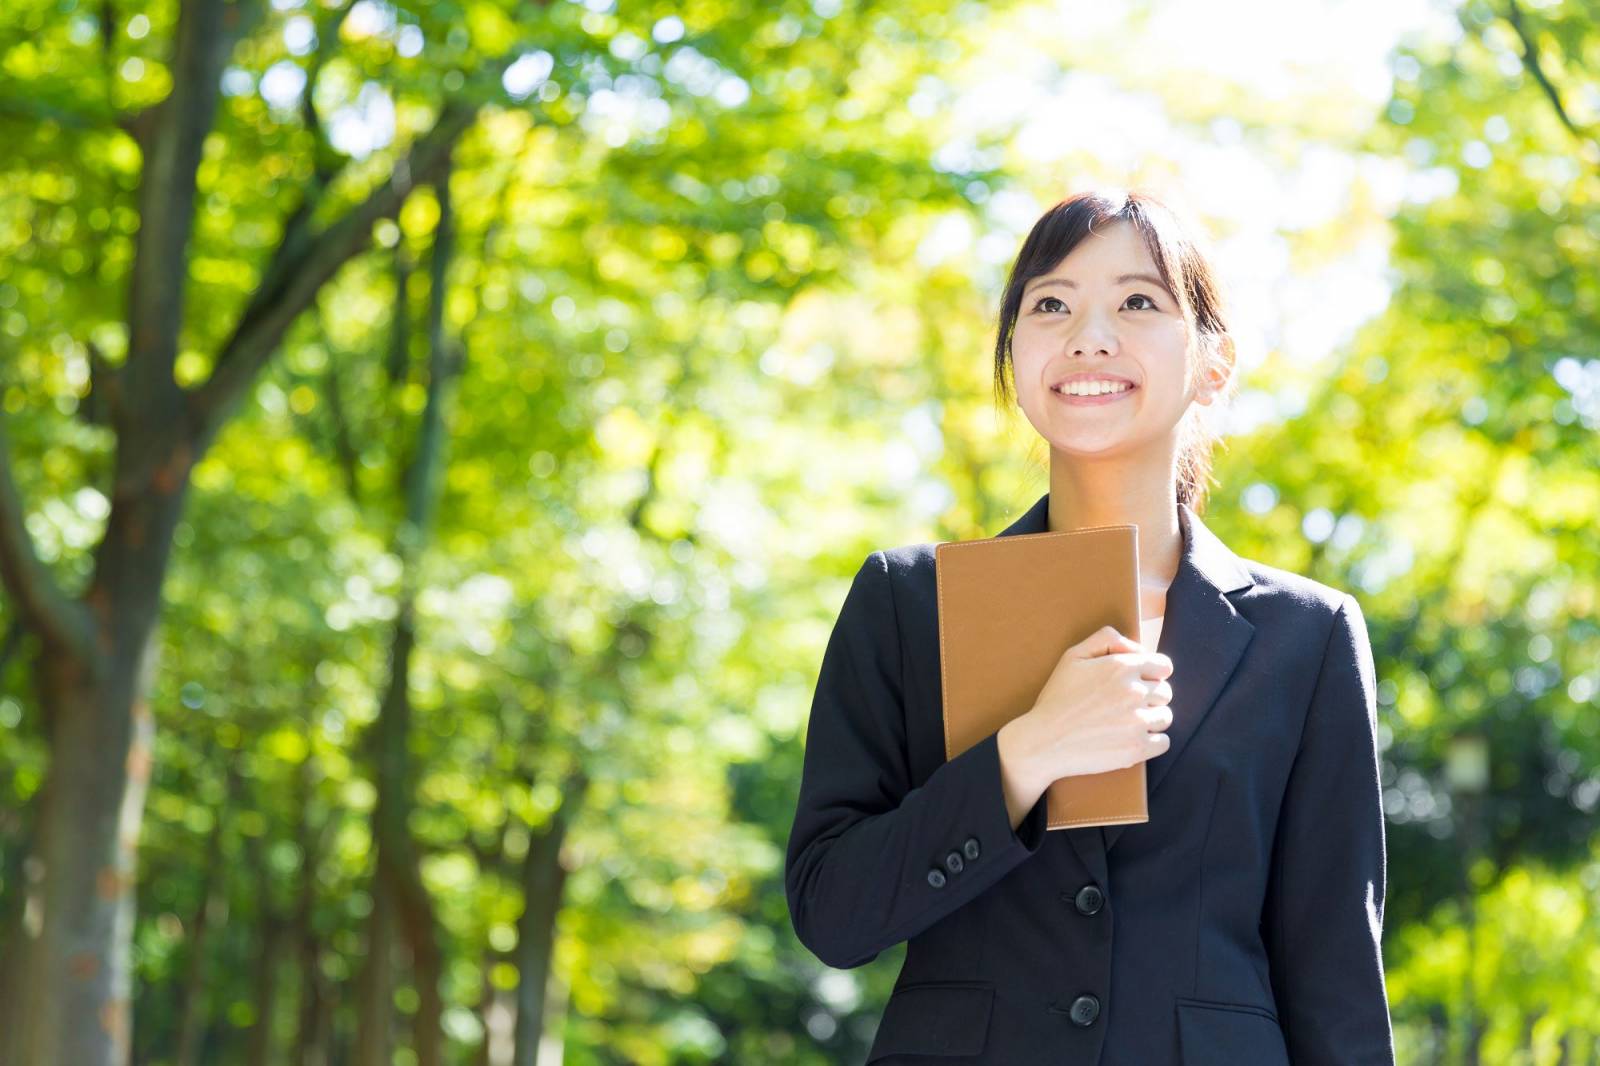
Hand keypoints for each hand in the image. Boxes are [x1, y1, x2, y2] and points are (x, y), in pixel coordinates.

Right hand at [998, 625, 1173, 820]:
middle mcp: (1134, 692)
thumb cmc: (1056, 698)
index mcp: (1121, 667)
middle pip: (1165, 692)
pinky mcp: (1137, 749)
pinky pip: (1163, 742)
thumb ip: (1106, 639)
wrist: (1043, 742)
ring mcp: (1137, 722)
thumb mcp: (1072, 656)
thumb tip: (1135, 648)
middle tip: (1128, 705)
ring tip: (1130, 723)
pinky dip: (1153, 742)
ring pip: (1166, 717)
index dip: (1153, 673)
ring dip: (1152, 719)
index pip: (1164, 666)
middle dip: (1150, 697)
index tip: (1142, 682)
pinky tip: (1133, 739)